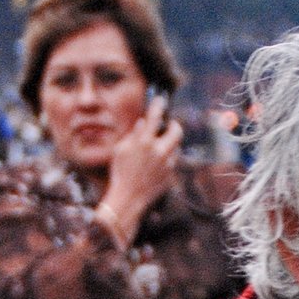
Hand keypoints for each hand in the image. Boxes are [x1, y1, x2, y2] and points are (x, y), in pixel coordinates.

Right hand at [100, 97, 182, 246]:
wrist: (128, 199)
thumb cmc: (120, 173)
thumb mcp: (120, 149)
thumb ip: (133, 134)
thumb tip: (144, 122)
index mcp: (144, 142)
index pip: (155, 116)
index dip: (159, 105)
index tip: (160, 100)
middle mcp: (159, 151)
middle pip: (177, 131)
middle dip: (174, 125)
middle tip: (169, 125)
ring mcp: (167, 164)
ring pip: (176, 147)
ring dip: (169, 144)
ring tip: (158, 148)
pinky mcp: (170, 175)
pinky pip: (172, 162)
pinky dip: (166, 159)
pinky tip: (155, 164)